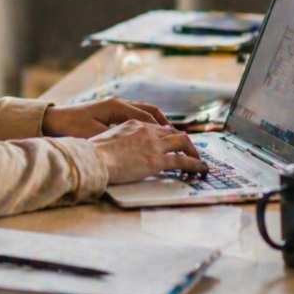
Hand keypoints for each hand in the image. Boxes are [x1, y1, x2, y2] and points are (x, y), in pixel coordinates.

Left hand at [41, 97, 169, 138]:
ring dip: (157, 122)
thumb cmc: (71, 128)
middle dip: (165, 124)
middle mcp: (119, 102)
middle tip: (178, 137)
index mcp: (116, 107)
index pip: (146, 118)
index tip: (175, 141)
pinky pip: (135, 113)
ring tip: (169, 135)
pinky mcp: (111, 109)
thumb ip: (116, 138)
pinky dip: (146, 122)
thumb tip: (137, 145)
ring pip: (144, 110)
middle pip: (150, 110)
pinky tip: (149, 133)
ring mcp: (115, 104)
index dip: (161, 130)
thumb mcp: (93, 135)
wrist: (53, 119)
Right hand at [89, 122, 208, 183]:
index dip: (167, 136)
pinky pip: (182, 161)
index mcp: (133, 124)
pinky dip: (195, 165)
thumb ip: (118, 141)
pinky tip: (201, 170)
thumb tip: (118, 150)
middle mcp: (146, 131)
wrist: (93, 158)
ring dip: (194, 152)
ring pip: (182, 143)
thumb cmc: (92, 153)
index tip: (172, 143)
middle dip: (185, 142)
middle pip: (173, 133)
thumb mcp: (106, 139)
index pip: (157, 128)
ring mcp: (153, 145)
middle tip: (191, 152)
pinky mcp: (157, 161)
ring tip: (200, 162)